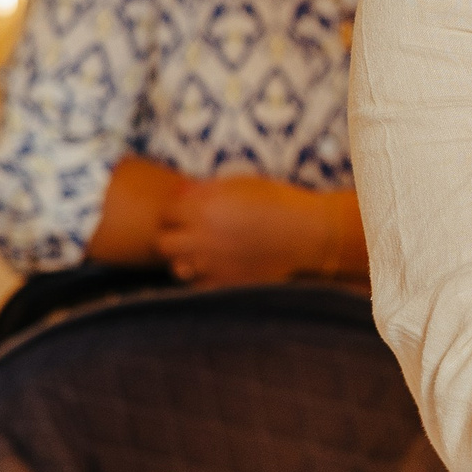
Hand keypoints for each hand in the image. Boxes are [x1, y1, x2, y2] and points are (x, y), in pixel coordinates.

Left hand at [155, 178, 353, 287]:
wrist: (309, 234)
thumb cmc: (278, 202)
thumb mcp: (241, 184)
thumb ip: (207, 190)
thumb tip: (182, 194)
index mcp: (204, 210)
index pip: (166, 213)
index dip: (175, 211)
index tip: (187, 212)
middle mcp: (202, 239)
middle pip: (163, 244)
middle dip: (171, 237)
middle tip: (187, 233)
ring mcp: (214, 265)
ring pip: (177, 268)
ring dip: (184, 259)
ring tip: (201, 252)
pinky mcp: (228, 284)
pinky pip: (199, 286)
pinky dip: (202, 278)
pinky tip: (216, 268)